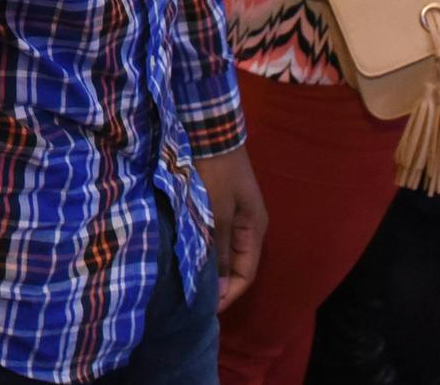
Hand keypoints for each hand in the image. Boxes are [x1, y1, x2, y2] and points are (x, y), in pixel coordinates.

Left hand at [197, 146, 267, 314]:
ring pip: (222, 250)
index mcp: (254, 229)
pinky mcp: (218, 203)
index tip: (204, 308)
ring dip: (207, 264)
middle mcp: (248, 225)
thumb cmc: (217, 174)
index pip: (245, 274)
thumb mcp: (217, 214)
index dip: (227, 294)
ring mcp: (233, 213)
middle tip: (191, 297)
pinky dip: (202, 247)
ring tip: (185, 279)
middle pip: (234, 265)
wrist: (209, 131)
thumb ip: (218, 249)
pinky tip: (185, 253)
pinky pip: (213, 235)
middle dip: (216, 282)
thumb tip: (218, 284)